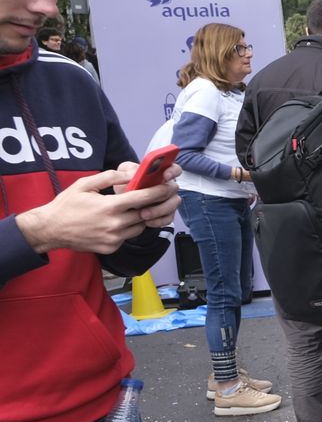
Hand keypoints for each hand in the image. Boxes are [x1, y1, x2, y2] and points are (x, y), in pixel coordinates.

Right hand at [17, 167, 174, 253]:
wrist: (50, 230)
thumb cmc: (66, 205)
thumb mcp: (85, 184)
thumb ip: (110, 177)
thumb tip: (132, 173)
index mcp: (110, 206)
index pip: (144, 198)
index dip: (160, 192)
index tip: (170, 187)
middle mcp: (115, 224)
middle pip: (147, 214)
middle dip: (157, 205)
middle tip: (162, 197)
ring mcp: (114, 238)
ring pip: (140, 227)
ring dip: (142, 217)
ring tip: (138, 208)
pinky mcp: (111, 248)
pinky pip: (128, 237)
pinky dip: (129, 229)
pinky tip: (120, 221)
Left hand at [114, 161, 182, 226]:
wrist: (121, 202)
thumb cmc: (124, 184)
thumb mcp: (122, 173)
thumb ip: (125, 171)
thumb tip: (130, 174)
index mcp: (159, 173)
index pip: (174, 169)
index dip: (172, 171)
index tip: (165, 176)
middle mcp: (167, 186)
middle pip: (173, 189)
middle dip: (161, 196)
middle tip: (147, 201)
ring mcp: (169, 200)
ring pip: (172, 205)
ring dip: (158, 211)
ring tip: (143, 215)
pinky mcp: (167, 213)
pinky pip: (168, 218)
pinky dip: (158, 221)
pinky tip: (146, 221)